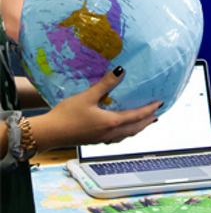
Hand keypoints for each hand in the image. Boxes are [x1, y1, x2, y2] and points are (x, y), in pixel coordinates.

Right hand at [34, 67, 160, 151]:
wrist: (48, 133)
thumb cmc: (66, 115)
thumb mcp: (87, 96)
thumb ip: (105, 84)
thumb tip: (120, 71)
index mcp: (112, 122)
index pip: (137, 116)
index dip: (149, 109)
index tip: (160, 104)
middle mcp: (110, 133)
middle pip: (135, 128)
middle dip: (147, 122)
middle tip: (156, 115)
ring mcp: (102, 139)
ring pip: (126, 135)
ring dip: (137, 129)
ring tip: (143, 123)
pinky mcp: (94, 141)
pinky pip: (116, 138)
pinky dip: (125, 133)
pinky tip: (120, 130)